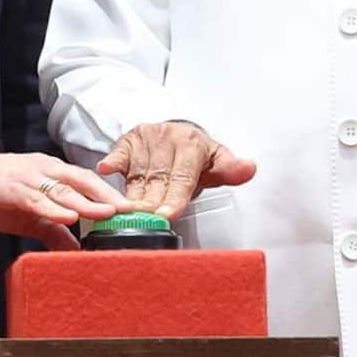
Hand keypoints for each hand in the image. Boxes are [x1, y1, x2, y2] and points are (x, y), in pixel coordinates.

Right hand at [0, 143, 127, 250]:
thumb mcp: (27, 213)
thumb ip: (53, 229)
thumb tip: (77, 250)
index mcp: (50, 172)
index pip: (87, 181)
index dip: (111, 194)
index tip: (136, 209)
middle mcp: (42, 169)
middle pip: (82, 180)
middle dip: (109, 196)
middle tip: (134, 211)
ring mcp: (26, 177)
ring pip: (62, 189)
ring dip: (87, 201)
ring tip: (110, 213)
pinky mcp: (8, 188)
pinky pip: (35, 198)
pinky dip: (52, 208)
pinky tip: (67, 216)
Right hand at [97, 120, 257, 219]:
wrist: (179, 134)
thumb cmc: (197, 156)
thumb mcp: (218, 162)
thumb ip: (231, 170)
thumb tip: (249, 168)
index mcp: (192, 143)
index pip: (182, 176)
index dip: (174, 198)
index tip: (166, 215)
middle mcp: (168, 136)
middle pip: (158, 177)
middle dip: (152, 202)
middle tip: (147, 222)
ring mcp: (146, 137)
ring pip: (138, 172)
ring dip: (132, 194)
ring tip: (128, 213)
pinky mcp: (128, 140)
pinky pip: (119, 154)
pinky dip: (113, 163)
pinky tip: (106, 170)